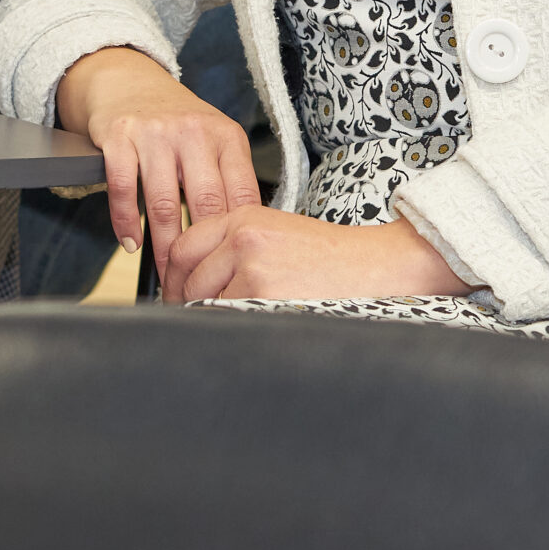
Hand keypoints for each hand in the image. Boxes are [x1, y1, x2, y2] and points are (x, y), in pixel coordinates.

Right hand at [55, 46, 261, 286]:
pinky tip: (130, 243)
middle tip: (198, 281)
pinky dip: (126, 223)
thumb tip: (243, 238)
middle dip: (201, 250)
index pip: (241, 195)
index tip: (232, 268)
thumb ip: (228, 181)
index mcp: (226, 136)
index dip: (236, 238)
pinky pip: (124, 189)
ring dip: (163, 246)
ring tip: (167, 273)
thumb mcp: (213, 141)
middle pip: (205, 203)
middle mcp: (194, 131)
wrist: (128, 82)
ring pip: (163, 202)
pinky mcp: (119, 136)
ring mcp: (155, 132)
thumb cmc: (176, 122)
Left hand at [170, 207, 471, 303]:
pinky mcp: (263, 296)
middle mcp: (243, 238)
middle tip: (197, 320)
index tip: (175, 295)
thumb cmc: (331, 257)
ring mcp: (252, 268)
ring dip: (212, 318)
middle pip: (186, 278)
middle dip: (186, 304)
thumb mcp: (277, 234)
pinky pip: (227, 320)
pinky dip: (233, 330)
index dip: (173, 277)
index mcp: (244, 218)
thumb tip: (191, 283)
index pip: (184, 247)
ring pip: (203, 303)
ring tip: (238, 322)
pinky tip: (255, 328)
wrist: (376, 266)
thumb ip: (233, 248)